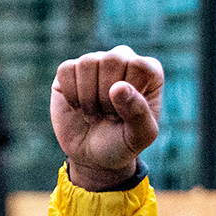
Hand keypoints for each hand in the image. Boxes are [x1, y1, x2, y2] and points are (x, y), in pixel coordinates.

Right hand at [50, 46, 163, 189]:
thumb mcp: (139, 136)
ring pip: (87, 63)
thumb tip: (119, 87)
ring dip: (88, 98)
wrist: (93, 156)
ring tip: (95, 114)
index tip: (125, 114)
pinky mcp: (70, 70)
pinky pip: (66, 70)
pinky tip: (78, 107)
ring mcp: (96, 61)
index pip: (138, 66)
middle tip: (108, 116)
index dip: (128, 94)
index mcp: (149, 72)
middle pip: (112, 60)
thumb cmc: (123, 143)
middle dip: (106, 97)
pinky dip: (71, 95)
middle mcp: (124, 59)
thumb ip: (138, 113)